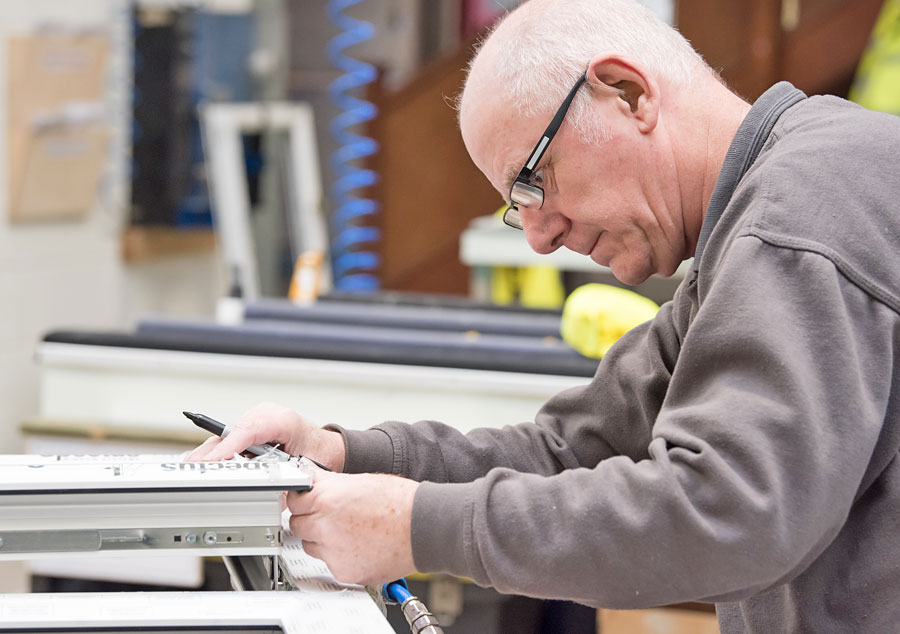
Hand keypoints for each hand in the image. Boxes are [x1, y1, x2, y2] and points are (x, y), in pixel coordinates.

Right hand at [184, 402, 344, 470]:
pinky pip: (230, 438)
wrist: (324, 447)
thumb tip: (267, 493)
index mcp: (282, 420)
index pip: (248, 431)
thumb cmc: (317, 454)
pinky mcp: (250, 426)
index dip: (228, 447)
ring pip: (227, 435)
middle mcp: (266, 414)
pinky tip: (204, 463)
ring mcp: (256, 418)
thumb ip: (285, 478)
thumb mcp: (304, 467)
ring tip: (194, 467)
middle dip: (212, 452)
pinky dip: (218, 451)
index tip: (214, 460)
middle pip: (232, 433)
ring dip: (211, 452)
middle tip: (194, 468)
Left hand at [287, 470, 418, 584]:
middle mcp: (325, 526)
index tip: (307, 500)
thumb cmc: (400, 501)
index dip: (302, 499)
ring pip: (310, 546)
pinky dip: (339, 556)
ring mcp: (333, 552)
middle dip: (310, 520)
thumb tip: (311, 481)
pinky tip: (358, 545)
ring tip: (348, 531)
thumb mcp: (360, 480)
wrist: (425, 527)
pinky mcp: (344, 571)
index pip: (294, 500)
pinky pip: (329, 564)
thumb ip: (329, 484)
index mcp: (327, 498)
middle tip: (330, 516)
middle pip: (297, 525)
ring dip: (321, 539)